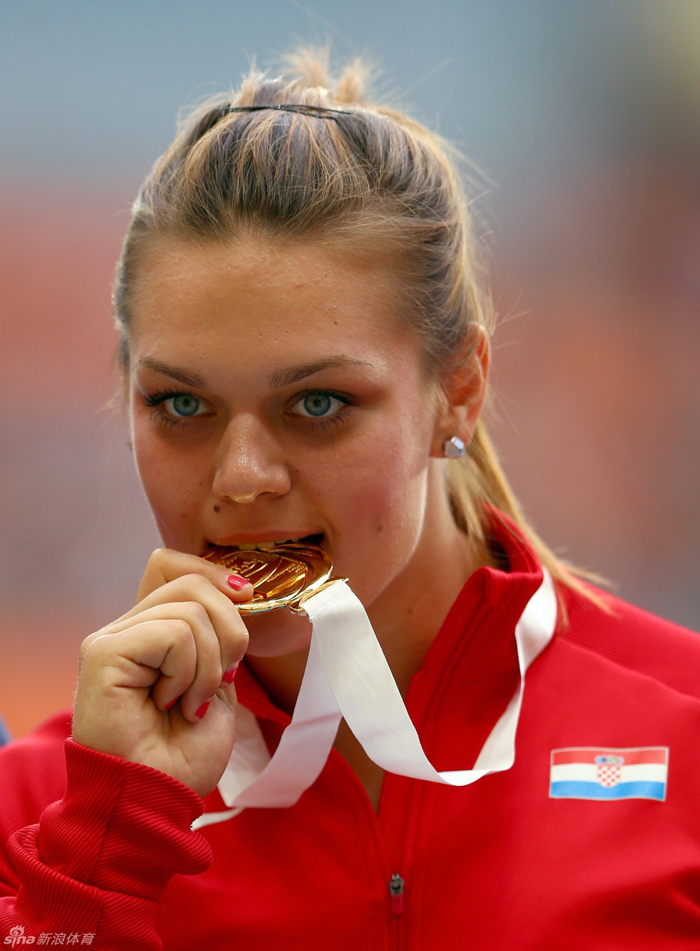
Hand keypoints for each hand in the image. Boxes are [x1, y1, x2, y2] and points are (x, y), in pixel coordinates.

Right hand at [73, 549, 251, 797]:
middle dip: (230, 632)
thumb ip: (217, 635)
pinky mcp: (103, 652)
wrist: (158, 798)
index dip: (212, 571)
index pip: (170, 564)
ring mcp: (112, 638)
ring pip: (190, 610)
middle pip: (192, 585)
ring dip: (210, 667)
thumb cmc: (184, 754)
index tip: (245, 596)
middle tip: (222, 680)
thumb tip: (238, 589)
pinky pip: (174, 634)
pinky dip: (189, 673)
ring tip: (190, 704)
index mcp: (150, 631)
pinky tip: (170, 703)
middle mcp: (127, 628)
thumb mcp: (216, 680)